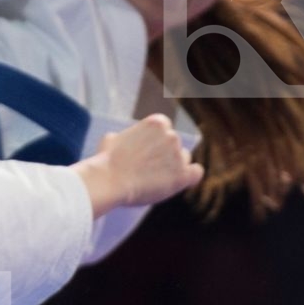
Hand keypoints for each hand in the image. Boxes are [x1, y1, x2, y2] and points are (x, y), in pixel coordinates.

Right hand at [73, 115, 201, 216]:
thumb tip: (125, 140)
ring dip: (174, 167)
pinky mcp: (182, 175)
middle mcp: (172, 135)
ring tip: (154, 179)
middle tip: (148, 169)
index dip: (157, 143)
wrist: (110, 180)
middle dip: (165, 156)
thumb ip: (127, 137)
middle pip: (176, 145)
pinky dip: (190, 176)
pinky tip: (181, 181)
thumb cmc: (107, 161)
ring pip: (184, 160)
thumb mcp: (113, 138)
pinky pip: (196, 173)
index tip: (148, 154)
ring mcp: (178, 155)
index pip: (166, 130)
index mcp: (157, 122)